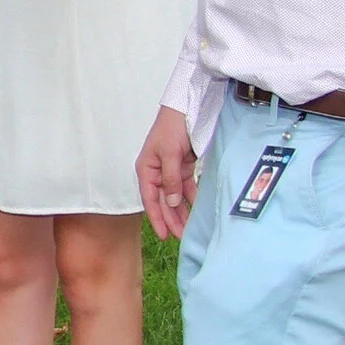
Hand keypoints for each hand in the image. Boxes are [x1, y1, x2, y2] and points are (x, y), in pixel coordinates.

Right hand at [136, 107, 196, 239]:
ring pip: (176, 197)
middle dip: (171, 219)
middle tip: (181, 236)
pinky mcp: (185, 167)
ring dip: (182, 212)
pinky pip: (188, 188)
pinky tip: (197, 211)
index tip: (164, 235)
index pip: (150, 199)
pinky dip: (192, 199)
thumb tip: (172, 203)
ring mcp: (171, 170)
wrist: (187, 108)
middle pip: (164, 201)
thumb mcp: (169, 154)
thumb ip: (171, 179)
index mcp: (146, 169)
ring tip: (189, 229)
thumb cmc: (171, 127)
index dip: (157, 218)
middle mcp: (157, 172)